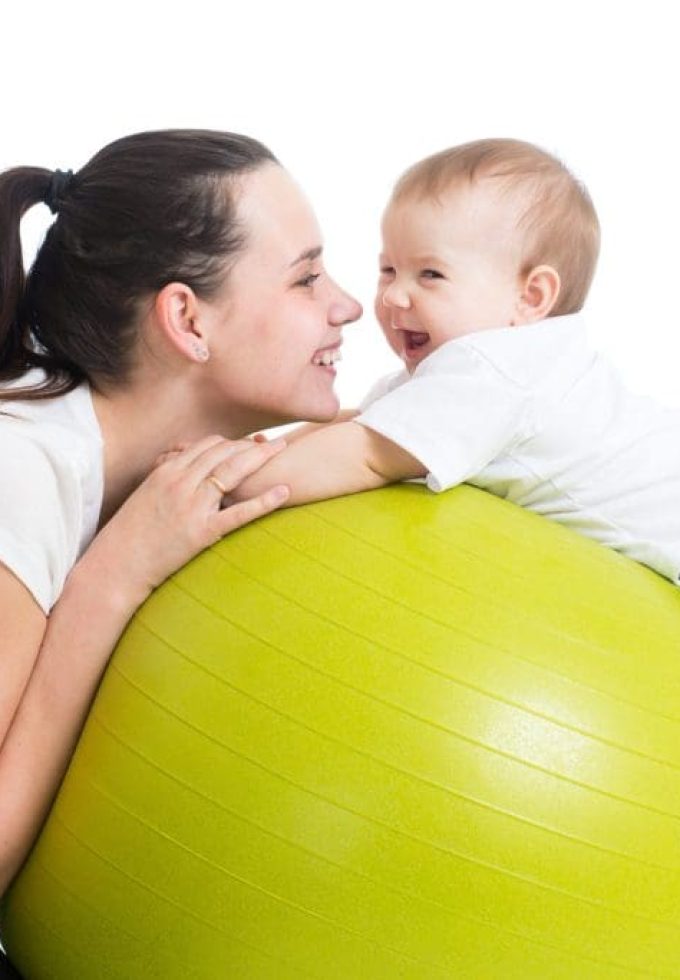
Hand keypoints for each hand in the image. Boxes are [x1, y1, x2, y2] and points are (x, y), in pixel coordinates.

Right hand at [84, 435, 289, 604]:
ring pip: (232, 472)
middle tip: (274, 443)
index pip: (206, 445)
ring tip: (283, 451)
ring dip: (261, 458)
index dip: (232, 442)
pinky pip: (239, 512)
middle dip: (251, 445)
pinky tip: (284, 492)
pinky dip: (264, 501)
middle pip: (223, 452)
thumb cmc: (129, 533)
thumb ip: (166, 478)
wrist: (116, 564)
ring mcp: (191, 505)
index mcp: (165, 471)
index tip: (249, 442)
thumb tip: (181, 468)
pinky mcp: (201, 532)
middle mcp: (179, 482)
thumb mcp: (145, 496)